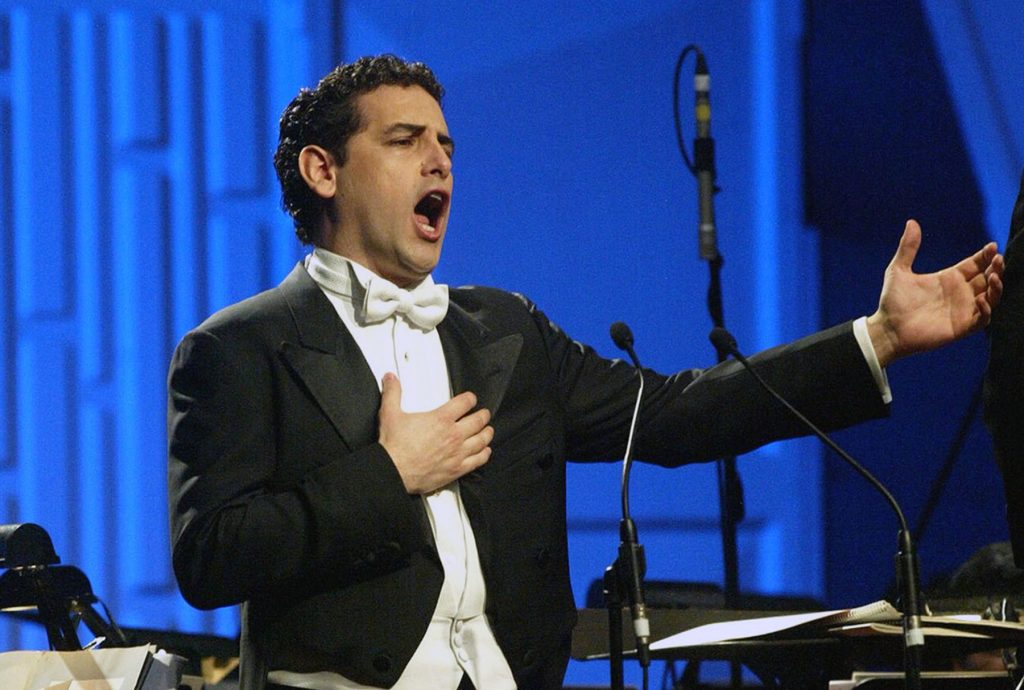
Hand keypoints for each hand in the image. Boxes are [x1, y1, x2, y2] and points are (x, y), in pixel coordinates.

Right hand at [377, 373, 493, 493]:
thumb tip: (390, 379)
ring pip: (481, 440)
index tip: (471, 399)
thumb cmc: (394, 447)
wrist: (394, 472)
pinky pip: (478, 460)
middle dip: (483, 415)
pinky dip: (484, 454)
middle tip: (484, 414)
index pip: (464, 403)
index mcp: (441, 419)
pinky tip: (485, 451)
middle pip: (478, 421)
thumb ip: (392, 393)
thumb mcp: (390, 414)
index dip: (470, 398)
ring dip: (487, 433)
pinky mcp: (457, 469)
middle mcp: (453, 435)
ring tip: (488, 430)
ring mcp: (457, 453)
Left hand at [867, 219, 1003, 365]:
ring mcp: (962, 310)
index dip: (986, 255)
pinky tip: (981, 299)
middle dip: (996, 268)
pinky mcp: (961, 327)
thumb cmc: (892, 301)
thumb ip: (908, 248)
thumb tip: (911, 222)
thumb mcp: (898, 270)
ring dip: (997, 287)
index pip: (975, 264)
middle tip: (998, 259)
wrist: (887, 329)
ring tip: (995, 276)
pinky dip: (987, 309)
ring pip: (991, 297)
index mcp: (949, 278)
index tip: (992, 246)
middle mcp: (959, 293)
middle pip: (987, 278)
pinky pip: (983, 319)